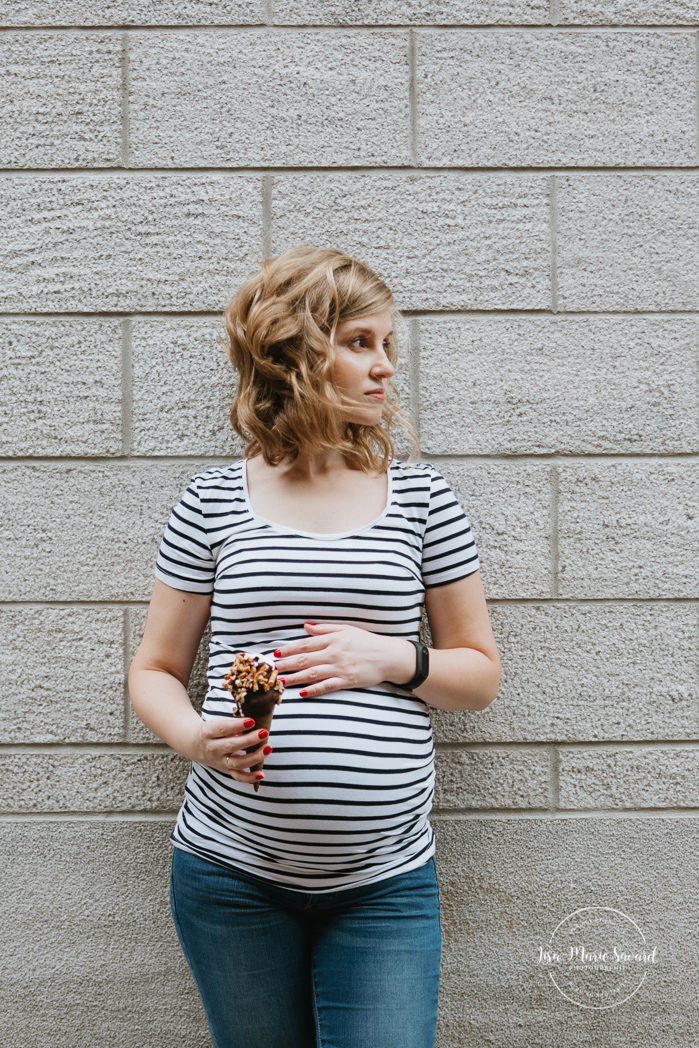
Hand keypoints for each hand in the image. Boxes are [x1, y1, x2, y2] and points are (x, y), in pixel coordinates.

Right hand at [196, 715, 272, 784]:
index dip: (237, 725)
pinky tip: (262, 774)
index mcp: (208, 733)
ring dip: (254, 757)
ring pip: (237, 763)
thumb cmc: (212, 731)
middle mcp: (212, 749)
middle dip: (249, 740)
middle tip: (264, 732)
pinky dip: (250, 778)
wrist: (195, 745)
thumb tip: (252, 723)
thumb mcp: (217, 723)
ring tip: (268, 748)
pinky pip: (238, 777)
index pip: (222, 729)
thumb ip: (232, 724)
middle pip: (231, 746)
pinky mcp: (226, 770)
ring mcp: (219, 762)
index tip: (252, 721)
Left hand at [274, 622, 415, 697]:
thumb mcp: (346, 629)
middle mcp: (334, 653)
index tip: (276, 653)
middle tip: (271, 670)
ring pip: (312, 674)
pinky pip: (326, 686)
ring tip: (280, 682)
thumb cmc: (367, 641)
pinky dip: (313, 690)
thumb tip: (306, 626)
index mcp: (333, 639)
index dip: (289, 649)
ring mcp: (340, 668)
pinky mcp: (347, 681)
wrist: (389, 656)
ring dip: (294, 678)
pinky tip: (301, 693)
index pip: (305, 644)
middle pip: (305, 659)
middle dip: (286, 665)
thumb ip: (325, 629)